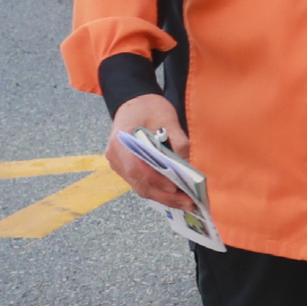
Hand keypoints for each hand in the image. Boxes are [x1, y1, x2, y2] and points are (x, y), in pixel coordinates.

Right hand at [106, 94, 194, 210]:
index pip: (137, 168)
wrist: (133, 102)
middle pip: (140, 183)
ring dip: (164, 197)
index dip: (157, 180)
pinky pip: (142, 184)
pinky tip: (176, 195)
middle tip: (189, 203)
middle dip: (166, 195)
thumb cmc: (149, 107)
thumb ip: (178, 141)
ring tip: (187, 203)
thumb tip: (191, 165)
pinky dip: (159, 191)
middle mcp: (116, 158)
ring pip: (141, 187)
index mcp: (121, 143)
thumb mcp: (166, 118)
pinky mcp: (126, 168)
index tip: (176, 188)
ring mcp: (119, 165)